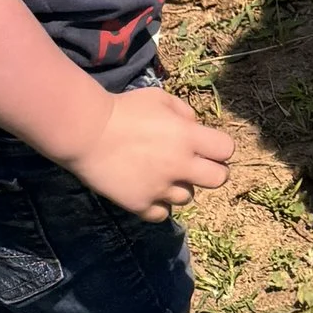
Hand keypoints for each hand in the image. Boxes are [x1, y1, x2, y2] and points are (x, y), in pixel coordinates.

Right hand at [67, 88, 235, 220]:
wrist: (86, 132)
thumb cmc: (123, 110)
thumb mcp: (159, 99)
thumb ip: (184, 112)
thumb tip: (195, 127)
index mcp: (188, 137)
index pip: (226, 150)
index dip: (219, 148)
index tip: (206, 146)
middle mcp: (180, 165)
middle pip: (218, 179)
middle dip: (211, 171)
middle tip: (193, 166)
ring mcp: (160, 188)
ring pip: (187, 197)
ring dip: (179, 187)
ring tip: (159, 174)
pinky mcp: (140, 205)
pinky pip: (162, 214)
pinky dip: (158, 204)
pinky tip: (147, 190)